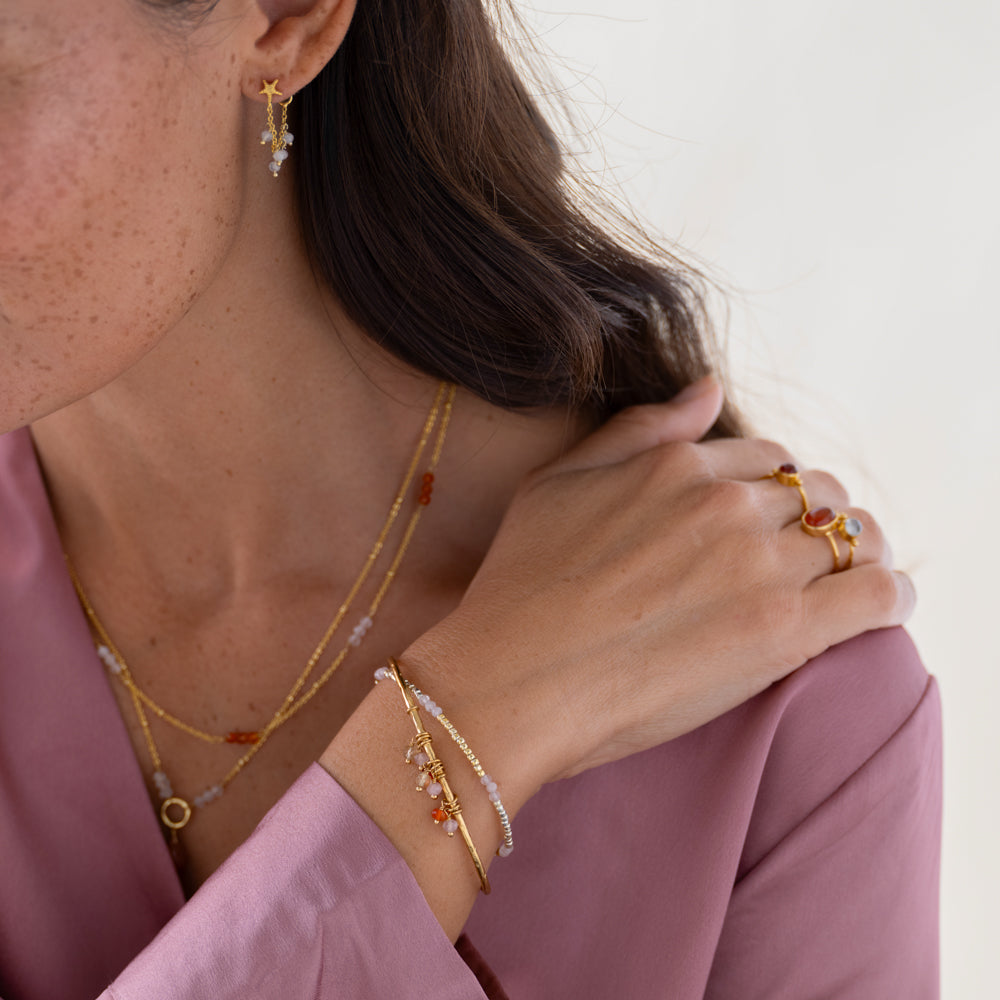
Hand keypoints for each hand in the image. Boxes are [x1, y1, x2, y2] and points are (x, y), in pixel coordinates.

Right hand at [401, 376, 914, 803]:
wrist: (514, 677)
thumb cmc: (523, 584)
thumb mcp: (561, 482)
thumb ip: (640, 429)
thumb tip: (710, 387)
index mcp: (679, 466)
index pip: (768, 461)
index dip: (776, 491)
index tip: (772, 523)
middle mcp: (726, 503)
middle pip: (815, 496)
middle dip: (818, 518)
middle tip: (809, 553)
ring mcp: (758, 564)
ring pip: (850, 539)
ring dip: (855, 555)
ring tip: (849, 580)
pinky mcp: (783, 631)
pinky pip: (878, 595)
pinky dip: (891, 594)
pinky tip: (883, 603)